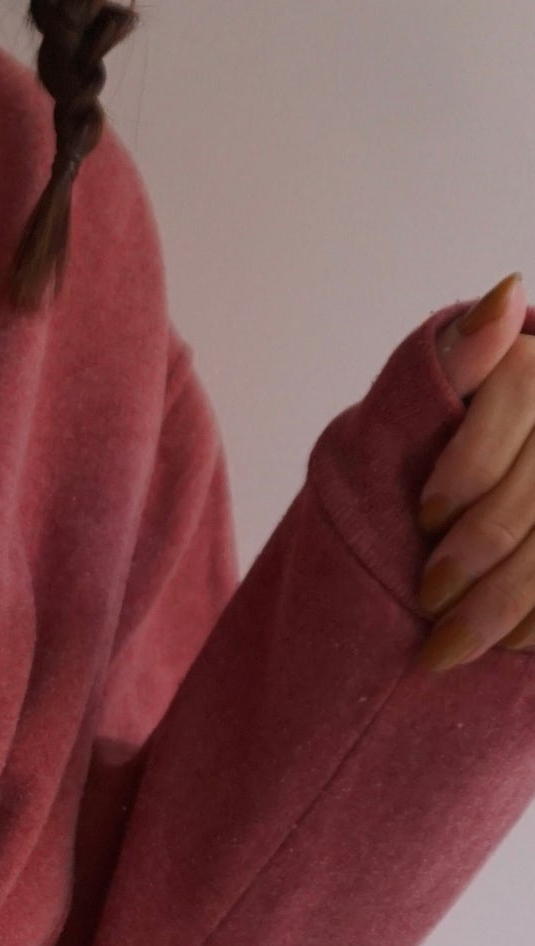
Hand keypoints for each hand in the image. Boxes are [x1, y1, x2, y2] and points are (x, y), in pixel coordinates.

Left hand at [416, 272, 534, 670]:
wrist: (488, 534)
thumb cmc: (430, 466)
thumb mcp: (423, 417)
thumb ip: (449, 363)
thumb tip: (505, 294)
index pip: (523, 390)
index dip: (472, 460)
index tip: (425, 515)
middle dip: (480, 548)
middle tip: (427, 599)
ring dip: (505, 605)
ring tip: (444, 651)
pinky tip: (507, 648)